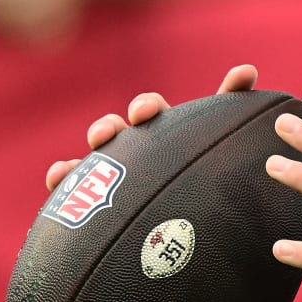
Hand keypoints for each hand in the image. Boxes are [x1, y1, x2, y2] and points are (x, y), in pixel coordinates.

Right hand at [44, 64, 259, 189]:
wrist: (197, 233)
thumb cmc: (210, 182)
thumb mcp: (223, 144)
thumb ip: (233, 108)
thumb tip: (246, 68)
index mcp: (165, 136)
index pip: (152, 112)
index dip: (146, 107)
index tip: (145, 113)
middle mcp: (136, 151)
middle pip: (117, 132)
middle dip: (111, 126)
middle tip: (113, 134)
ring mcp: (115, 174)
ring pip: (92, 157)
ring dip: (84, 152)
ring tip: (81, 157)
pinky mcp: (95, 199)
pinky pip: (71, 186)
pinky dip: (61, 176)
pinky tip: (56, 177)